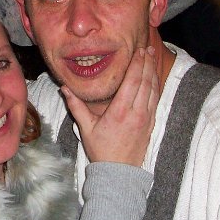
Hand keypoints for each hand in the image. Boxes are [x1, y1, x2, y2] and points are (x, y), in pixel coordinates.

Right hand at [61, 46, 159, 166]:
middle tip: (147, 47)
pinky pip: (155, 99)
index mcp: (120, 111)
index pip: (132, 81)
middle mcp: (136, 112)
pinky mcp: (150, 123)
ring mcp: (146, 117)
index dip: (137, 64)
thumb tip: (64, 88)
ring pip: (153, 89)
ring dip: (153, 71)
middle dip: (147, 62)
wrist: (119, 172)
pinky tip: (154, 76)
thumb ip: (76, 106)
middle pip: (145, 81)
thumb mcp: (86, 128)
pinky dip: (155, 85)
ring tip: (152, 56)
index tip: (138, 51)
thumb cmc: (101, 150)